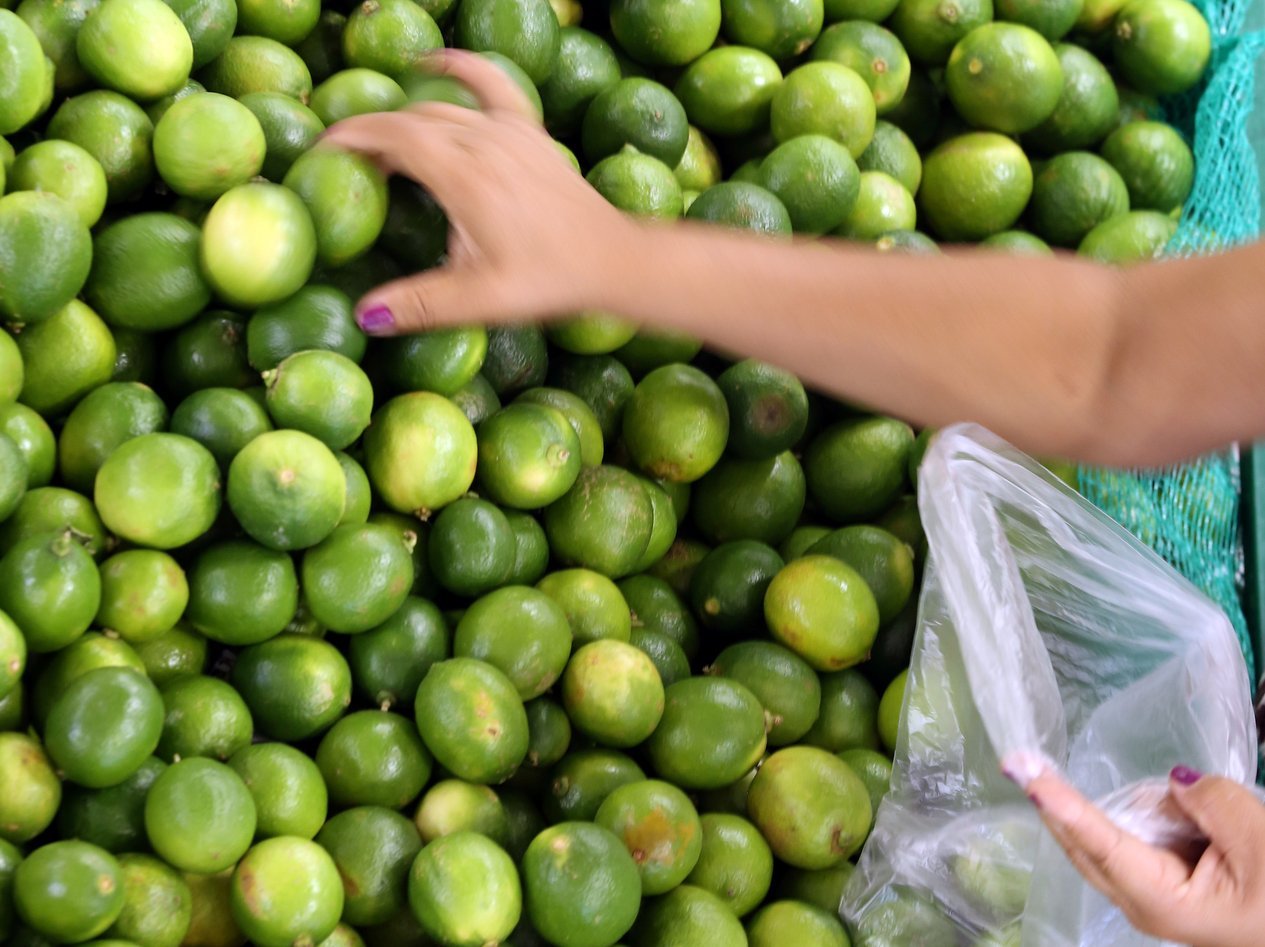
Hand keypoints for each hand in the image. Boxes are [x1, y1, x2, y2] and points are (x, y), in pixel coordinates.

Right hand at [319, 51, 637, 335]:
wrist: (614, 260)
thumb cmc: (549, 281)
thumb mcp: (480, 299)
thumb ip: (420, 305)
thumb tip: (364, 316)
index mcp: (465, 176)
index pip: (393, 137)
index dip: (352, 138)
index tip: (323, 153)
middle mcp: (485, 142)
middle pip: (412, 121)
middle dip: (373, 136)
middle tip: (349, 167)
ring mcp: (511, 132)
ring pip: (444, 107)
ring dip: (407, 119)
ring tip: (382, 145)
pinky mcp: (531, 133)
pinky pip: (492, 86)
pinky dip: (461, 69)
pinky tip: (436, 62)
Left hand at [1005, 757, 1264, 946]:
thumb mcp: (1260, 843)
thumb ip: (1212, 802)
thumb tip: (1175, 783)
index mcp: (1159, 901)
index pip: (1100, 843)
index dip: (1062, 806)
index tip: (1026, 776)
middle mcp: (1140, 900)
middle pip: (1084, 842)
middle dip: (1055, 802)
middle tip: (1019, 760)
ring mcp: (1147, 892)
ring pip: (1108, 834)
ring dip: (1121, 808)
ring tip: (1188, 817)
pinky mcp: (1160, 879)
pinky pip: (1135, 835)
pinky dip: (1144, 814)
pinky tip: (1188, 818)